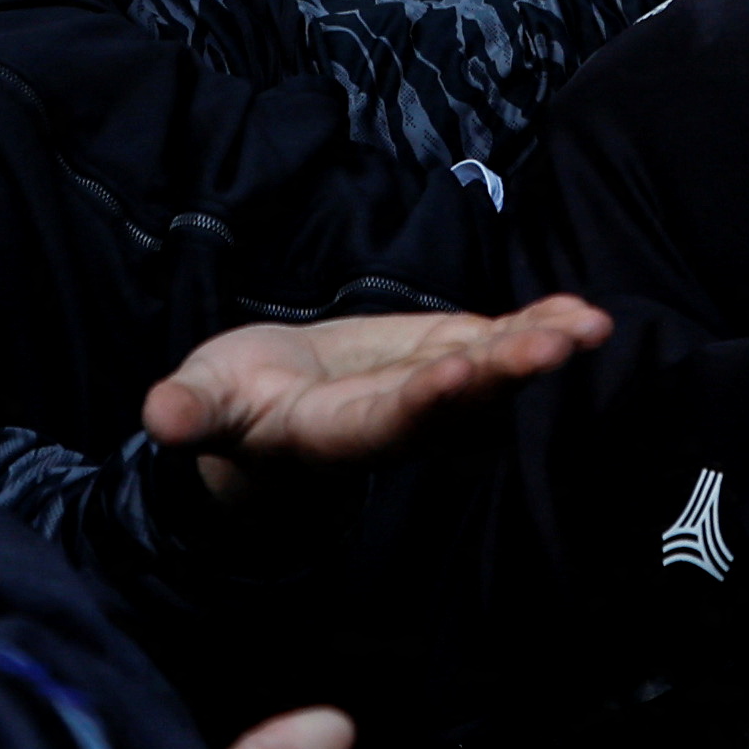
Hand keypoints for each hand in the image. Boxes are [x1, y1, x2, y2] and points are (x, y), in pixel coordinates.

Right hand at [145, 299, 607, 504]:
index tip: (455, 374)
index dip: (421, 402)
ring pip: (491, 377)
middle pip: (459, 404)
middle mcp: (397, 423)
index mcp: (335, 434)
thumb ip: (190, 411)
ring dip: (539, 350)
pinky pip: (498, 346)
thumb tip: (161, 419)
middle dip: (505, 374)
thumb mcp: (203, 401)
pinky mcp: (446, 359)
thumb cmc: (231, 404)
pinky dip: (539, 329)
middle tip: (555, 345)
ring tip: (587, 326)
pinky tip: (582, 314)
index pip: (385, 423)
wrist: (271, 410)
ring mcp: (430, 394)